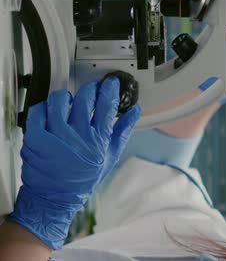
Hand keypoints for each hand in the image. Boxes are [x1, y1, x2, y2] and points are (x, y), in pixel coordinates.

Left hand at [7, 78, 140, 249]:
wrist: (55, 198)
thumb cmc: (83, 179)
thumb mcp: (111, 156)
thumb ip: (124, 130)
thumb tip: (135, 111)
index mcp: (98, 139)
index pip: (107, 104)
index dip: (110, 90)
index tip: (110, 84)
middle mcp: (77, 135)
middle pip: (85, 97)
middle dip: (90, 90)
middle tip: (91, 91)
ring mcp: (54, 135)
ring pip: (60, 100)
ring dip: (66, 97)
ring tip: (69, 103)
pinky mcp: (35, 137)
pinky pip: (38, 110)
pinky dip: (45, 107)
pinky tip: (51, 114)